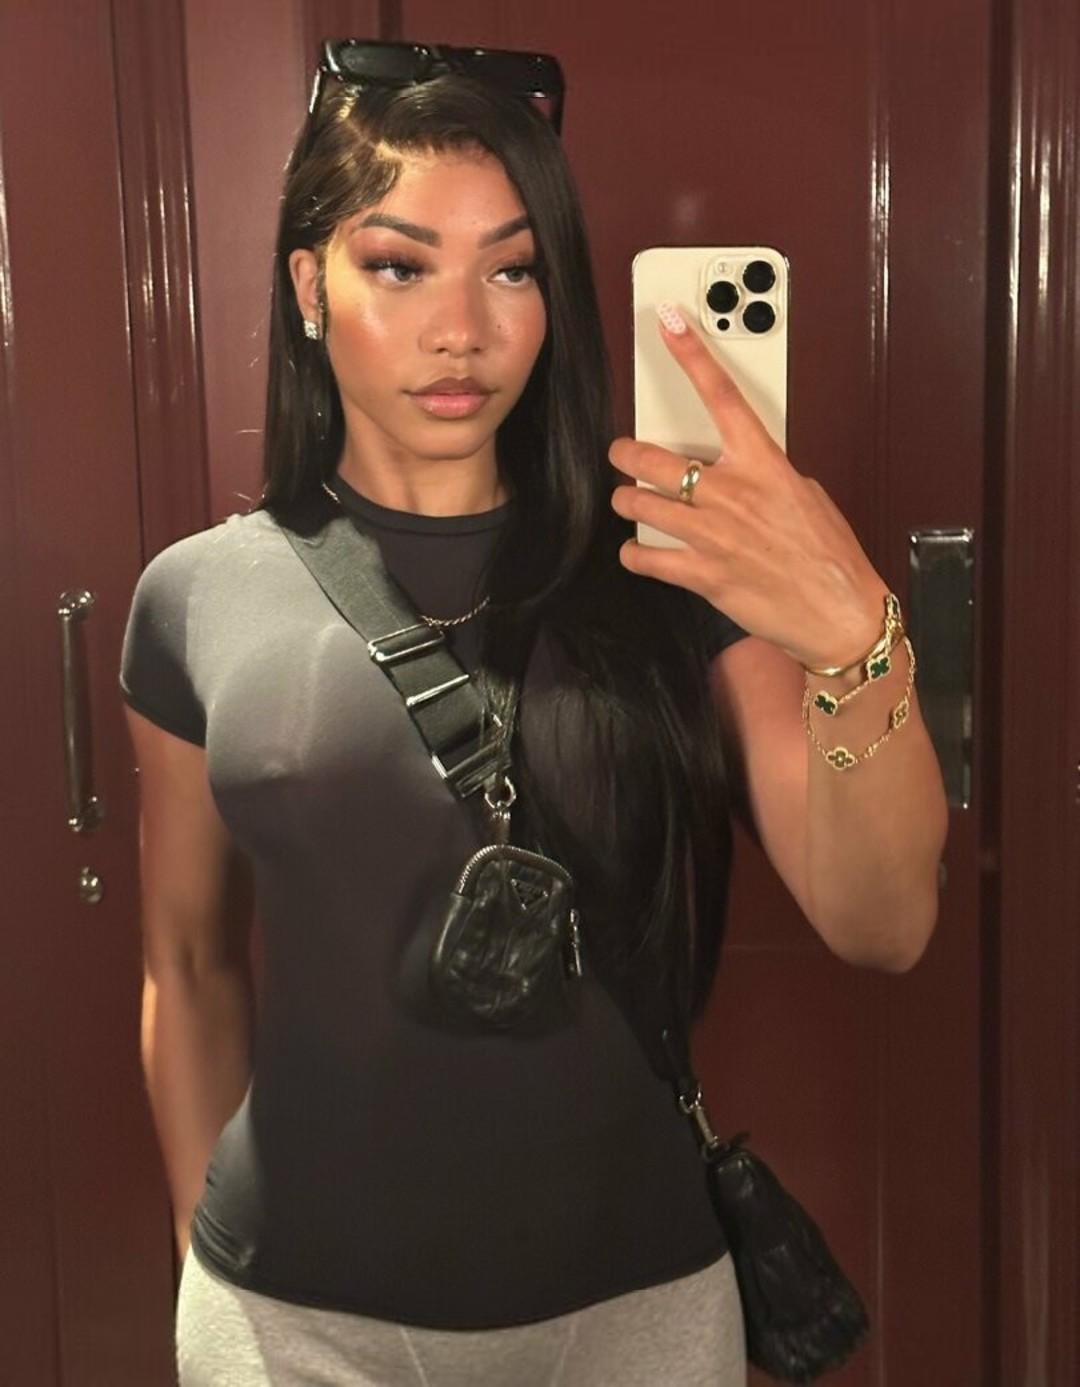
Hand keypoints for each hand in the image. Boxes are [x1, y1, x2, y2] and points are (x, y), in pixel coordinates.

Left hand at [609, 304, 888, 670]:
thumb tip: (737, 472)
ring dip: (626, 503)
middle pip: (653, 458)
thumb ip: (764, 475)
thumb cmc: (830, 556)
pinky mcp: (702, 575)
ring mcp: (713, 535)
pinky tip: (638, 552)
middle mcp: (732, 493)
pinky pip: (646, 558)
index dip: (691, 355)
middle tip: (622, 455)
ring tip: (627, 503)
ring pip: (639, 505)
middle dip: (626, 454)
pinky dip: (634, 554)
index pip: (721, 396)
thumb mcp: (804, 495)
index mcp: (764, 463)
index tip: (669, 325)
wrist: (839, 612)